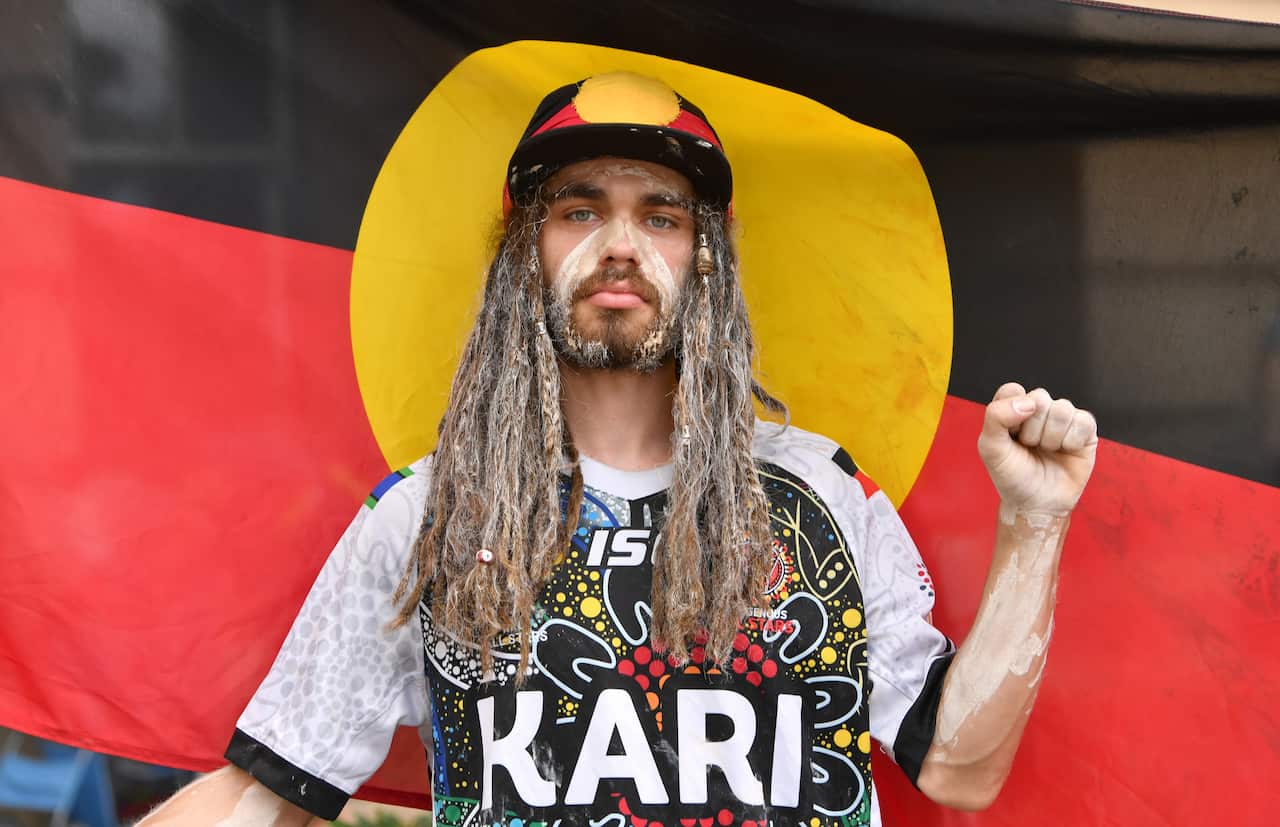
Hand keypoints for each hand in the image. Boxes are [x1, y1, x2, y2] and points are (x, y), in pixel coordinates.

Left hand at [978, 383, 1098, 513]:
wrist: (1036, 503)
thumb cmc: (1012, 475)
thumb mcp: (990, 448)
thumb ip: (996, 417)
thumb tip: (1028, 403)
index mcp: (1012, 408)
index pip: (1012, 390)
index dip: (1011, 413)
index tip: (1010, 435)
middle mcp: (1038, 409)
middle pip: (1039, 397)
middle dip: (1031, 429)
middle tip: (1029, 447)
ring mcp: (1062, 418)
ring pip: (1062, 409)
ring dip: (1051, 437)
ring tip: (1046, 451)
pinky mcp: (1085, 429)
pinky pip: (1083, 420)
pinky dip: (1071, 441)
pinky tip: (1065, 451)